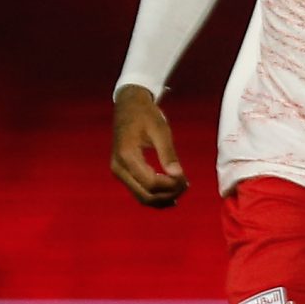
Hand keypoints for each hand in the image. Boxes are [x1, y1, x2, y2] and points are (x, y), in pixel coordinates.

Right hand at [109, 85, 189, 207]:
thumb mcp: (160, 130)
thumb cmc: (145, 114)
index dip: (170, 185)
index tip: (185, 179)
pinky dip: (155, 194)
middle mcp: (119, 168)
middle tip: (186, 186)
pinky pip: (139, 191)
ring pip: (142, 197)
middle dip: (168, 195)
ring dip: (162, 198)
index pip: (150, 183)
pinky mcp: (122, 172)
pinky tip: (170, 192)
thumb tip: (178, 176)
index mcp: (127, 156)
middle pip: (145, 195)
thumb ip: (168, 154)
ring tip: (180, 188)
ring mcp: (118, 171)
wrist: (128, 105)